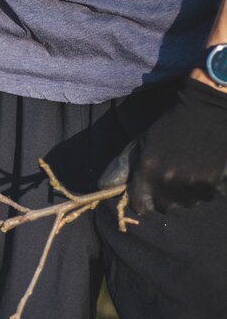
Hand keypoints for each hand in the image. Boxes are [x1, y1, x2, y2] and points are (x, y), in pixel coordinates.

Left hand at [99, 78, 226, 213]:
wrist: (208, 111)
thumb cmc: (170, 126)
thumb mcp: (140, 143)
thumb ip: (123, 167)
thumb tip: (103, 186)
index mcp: (148, 175)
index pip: (139, 205)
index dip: (141, 198)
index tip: (146, 190)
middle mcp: (169, 186)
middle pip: (163, 207)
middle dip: (163, 197)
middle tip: (168, 178)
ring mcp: (194, 188)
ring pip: (186, 203)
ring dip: (184, 193)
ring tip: (188, 171)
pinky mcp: (215, 186)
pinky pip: (207, 196)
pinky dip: (205, 187)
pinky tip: (204, 168)